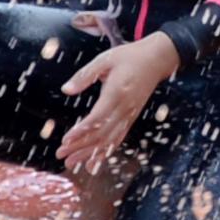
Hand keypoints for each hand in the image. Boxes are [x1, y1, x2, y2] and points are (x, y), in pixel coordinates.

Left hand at [56, 31, 180, 172]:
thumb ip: (85, 75)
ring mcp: (130, 114)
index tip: (66, 139)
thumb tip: (66, 89)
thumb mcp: (105, 59)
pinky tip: (94, 161)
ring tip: (72, 163)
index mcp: (117, 92)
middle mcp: (125, 107)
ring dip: (90, 153)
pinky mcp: (132, 116)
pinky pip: (118, 137)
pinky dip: (106, 151)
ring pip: (110, 139)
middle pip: (102, 133)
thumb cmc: (130, 56)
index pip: (98, 117)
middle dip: (80, 146)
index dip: (81, 131)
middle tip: (61, 154)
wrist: (158, 59)